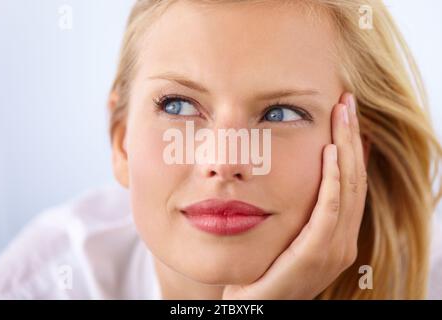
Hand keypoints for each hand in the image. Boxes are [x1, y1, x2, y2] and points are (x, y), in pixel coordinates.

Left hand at [222, 93, 367, 299]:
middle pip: (355, 179)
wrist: (253, 305)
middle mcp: (342, 241)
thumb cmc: (264, 267)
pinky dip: (334, 180)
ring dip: (347, 148)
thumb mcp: (285, 234)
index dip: (352, 147)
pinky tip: (331, 152)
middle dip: (352, 138)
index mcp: (336, 234)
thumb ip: (296, 209)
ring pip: (348, 189)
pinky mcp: (316, 255)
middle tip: (347, 102)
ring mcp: (334, 250)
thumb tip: (290, 173)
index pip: (351, 183)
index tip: (346, 115)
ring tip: (343, 113)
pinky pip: (329, 211)